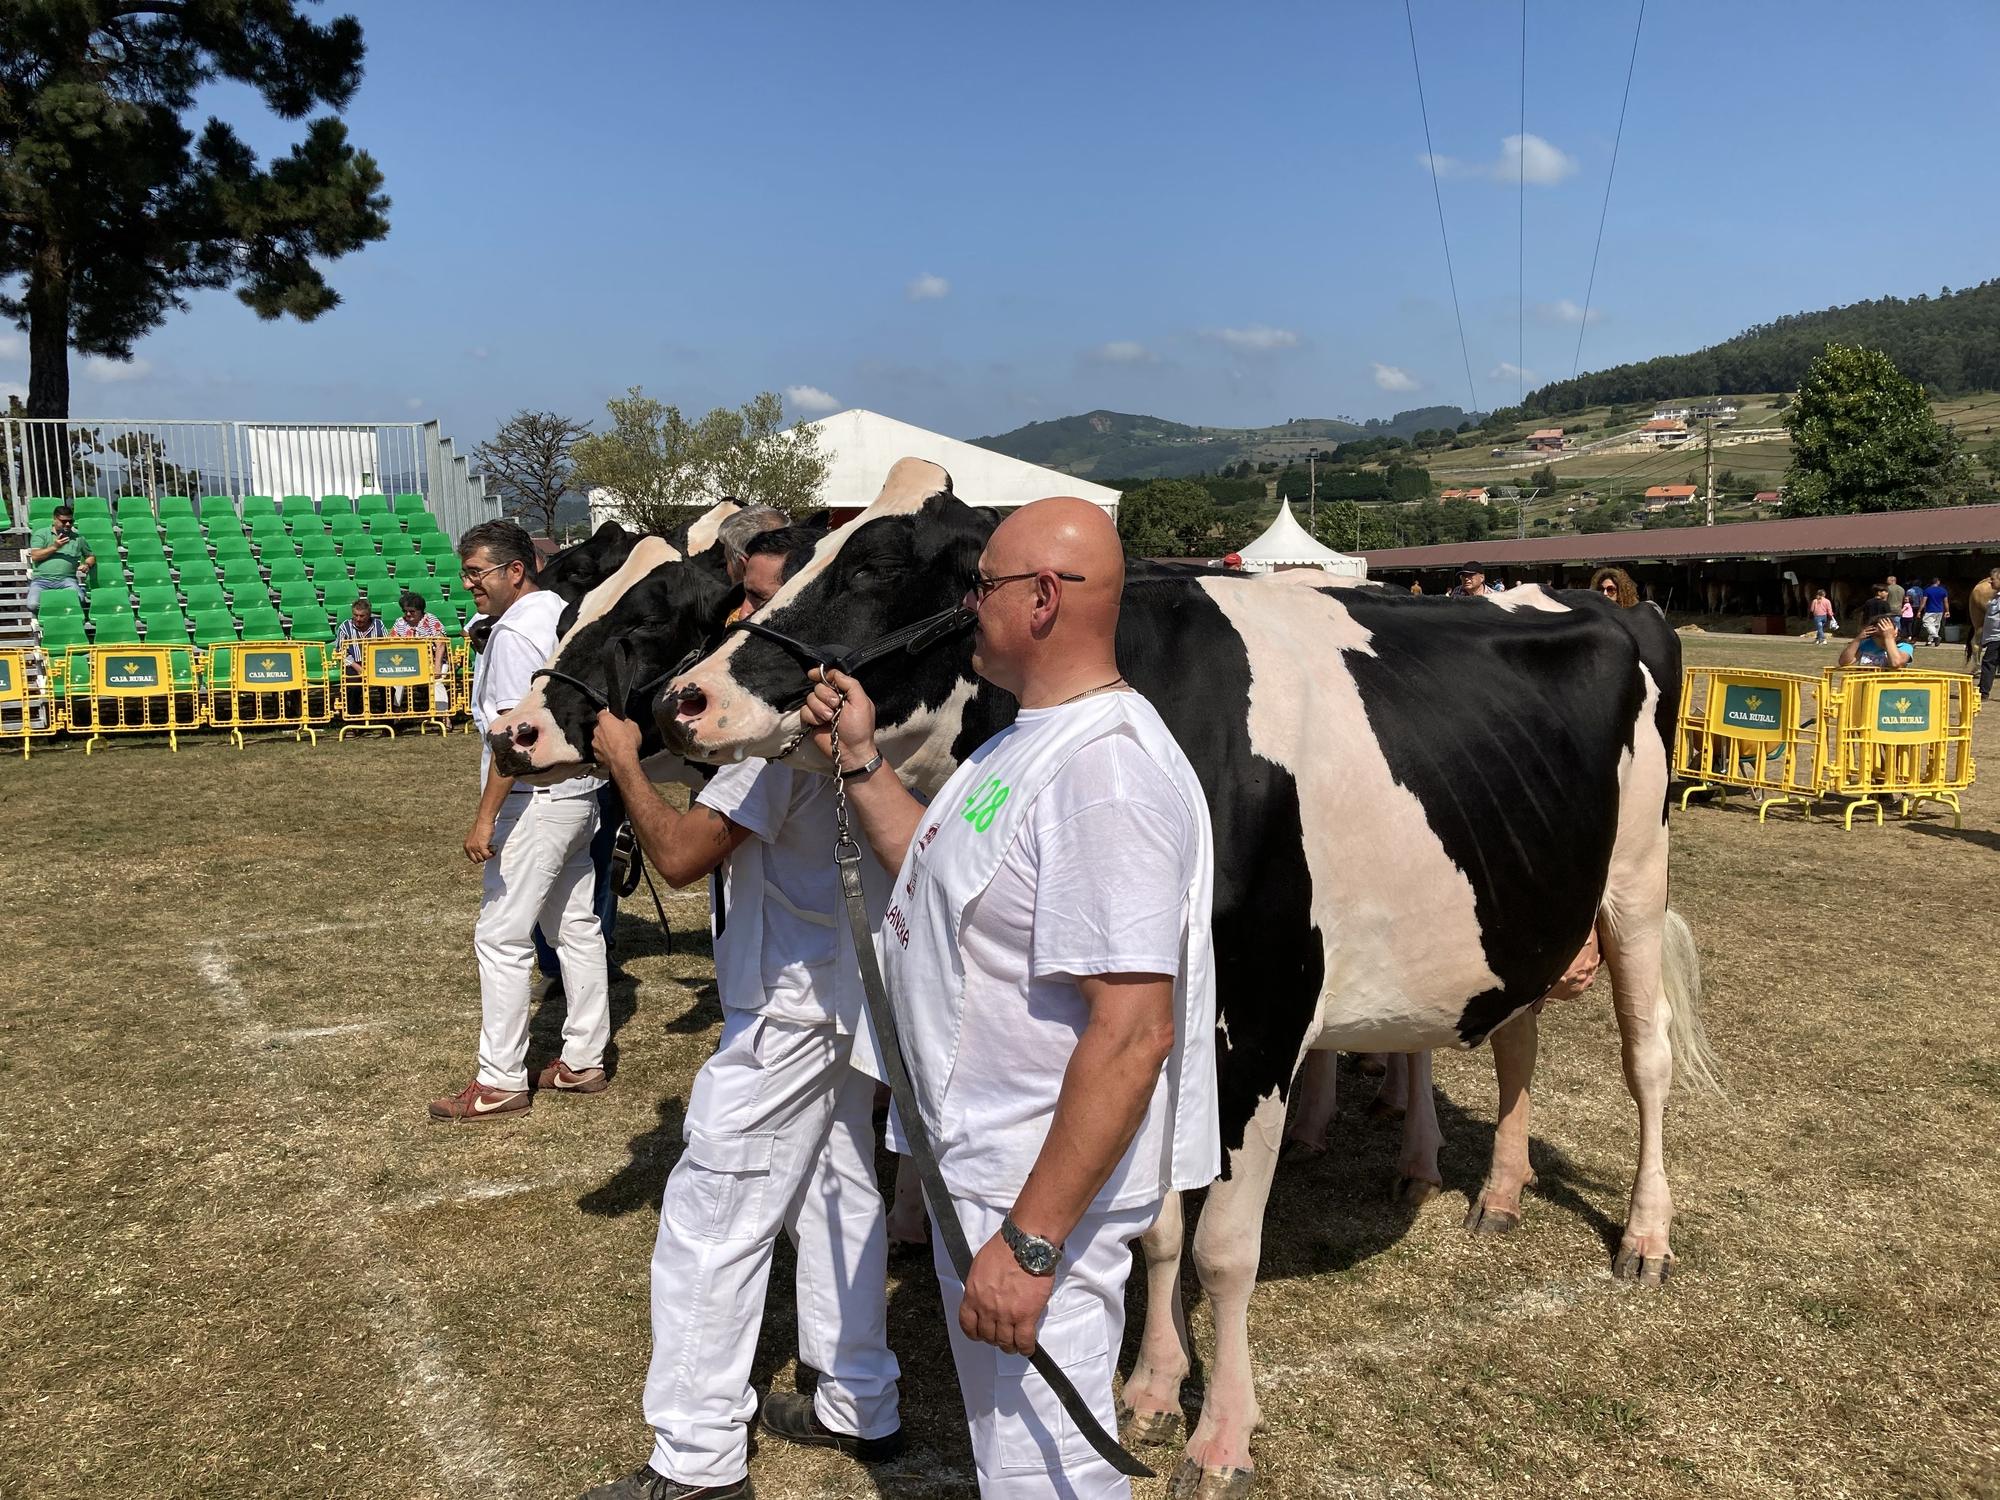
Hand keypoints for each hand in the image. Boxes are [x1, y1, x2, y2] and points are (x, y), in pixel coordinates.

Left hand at [464, 815, 495, 862]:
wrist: (484, 821)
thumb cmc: (481, 827)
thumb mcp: (474, 838)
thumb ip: (474, 845)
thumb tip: (480, 852)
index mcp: (466, 846)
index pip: (472, 858)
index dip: (480, 857)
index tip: (485, 852)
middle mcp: (469, 848)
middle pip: (477, 860)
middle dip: (484, 857)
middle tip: (489, 851)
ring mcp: (475, 848)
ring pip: (483, 859)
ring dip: (489, 855)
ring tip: (492, 848)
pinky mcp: (481, 846)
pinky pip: (487, 856)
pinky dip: (492, 853)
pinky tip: (494, 848)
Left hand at [594, 708, 642, 769]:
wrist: (623, 761)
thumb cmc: (627, 743)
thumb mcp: (634, 727)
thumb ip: (628, 722)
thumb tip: (627, 723)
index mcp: (605, 720)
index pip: (602, 713)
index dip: (608, 715)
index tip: (612, 718)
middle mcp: (597, 731)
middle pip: (601, 727)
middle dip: (608, 730)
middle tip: (618, 734)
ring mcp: (595, 743)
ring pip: (599, 740)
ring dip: (606, 741)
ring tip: (617, 746)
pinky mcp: (596, 754)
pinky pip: (600, 750)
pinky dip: (605, 751)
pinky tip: (614, 753)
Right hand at [801, 667, 877, 765]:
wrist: (850, 751)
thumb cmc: (859, 728)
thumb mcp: (861, 702)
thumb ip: (850, 684)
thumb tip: (834, 673)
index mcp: (845, 693)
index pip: (830, 677)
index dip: (821, 674)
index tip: (813, 674)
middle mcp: (832, 700)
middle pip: (819, 686)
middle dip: (826, 695)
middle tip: (835, 706)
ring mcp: (821, 710)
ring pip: (810, 698)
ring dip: (820, 707)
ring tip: (829, 718)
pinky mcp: (812, 721)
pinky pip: (804, 711)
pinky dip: (812, 716)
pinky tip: (820, 723)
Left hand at [959, 1231, 1053, 1356]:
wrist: (1025, 1246)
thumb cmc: (1005, 1249)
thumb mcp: (980, 1266)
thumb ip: (980, 1286)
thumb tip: (984, 1295)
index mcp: (974, 1295)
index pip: (967, 1324)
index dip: (974, 1333)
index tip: (979, 1333)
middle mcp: (987, 1308)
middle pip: (987, 1336)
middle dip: (994, 1338)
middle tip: (1001, 1336)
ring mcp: (1007, 1314)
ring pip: (1005, 1342)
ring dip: (1009, 1346)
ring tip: (1014, 1344)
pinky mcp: (1026, 1316)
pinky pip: (1023, 1341)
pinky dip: (1025, 1348)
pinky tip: (1027, 1347)